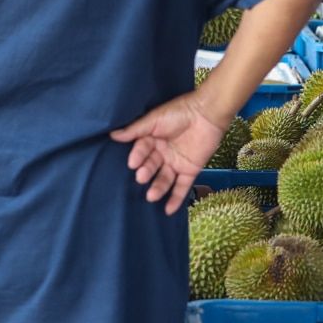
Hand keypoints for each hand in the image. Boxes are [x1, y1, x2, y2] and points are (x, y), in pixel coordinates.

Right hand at [109, 91, 226, 215]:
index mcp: (153, 140)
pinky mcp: (191, 169)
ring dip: (158, 188)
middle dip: (146, 172)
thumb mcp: (155, 119)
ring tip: (152, 196)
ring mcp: (176, 162)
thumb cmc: (180, 112)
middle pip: (151, 166)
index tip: (133, 163)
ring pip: (164, 178)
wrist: (208, 112)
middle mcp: (163, 153)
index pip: (141, 151)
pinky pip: (182, 186)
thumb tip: (113, 135)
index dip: (138, 157)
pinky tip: (168, 210)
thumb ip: (136, 130)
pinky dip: (176, 198)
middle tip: (141, 177)